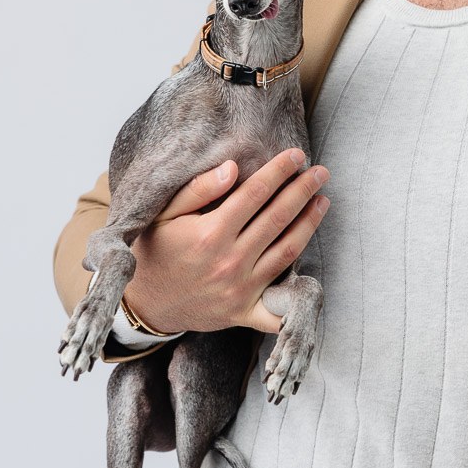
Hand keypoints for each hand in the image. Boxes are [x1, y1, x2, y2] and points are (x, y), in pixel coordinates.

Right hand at [122, 148, 329, 334]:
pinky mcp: (245, 313)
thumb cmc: (156, 251)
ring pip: (287, 251)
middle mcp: (229, 261)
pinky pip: (280, 306)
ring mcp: (240, 289)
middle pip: (278, 218)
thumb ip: (198, 189)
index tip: (297, 154)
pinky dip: (299, 293)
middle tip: (321, 172)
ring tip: (322, 201)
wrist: (145, 304)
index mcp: (210, 233)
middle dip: (303, 190)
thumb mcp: (164, 214)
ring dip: (309, 223)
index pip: (255, 193)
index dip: (279, 171)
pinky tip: (316, 269)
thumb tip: (233, 167)